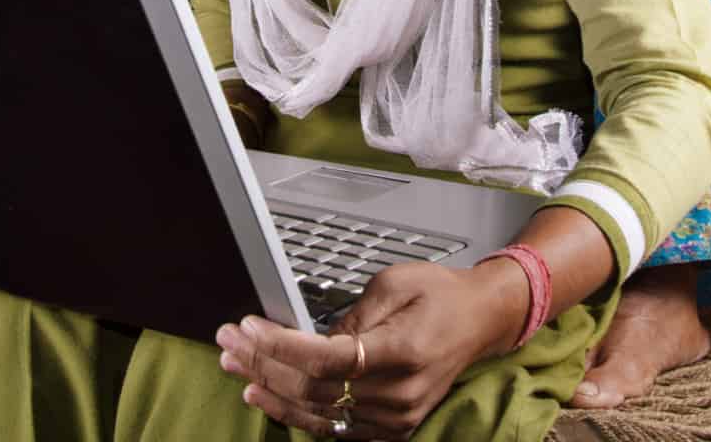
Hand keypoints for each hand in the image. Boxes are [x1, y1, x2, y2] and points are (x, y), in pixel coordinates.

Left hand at [216, 258, 526, 438]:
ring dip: (272, 392)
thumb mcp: (393, 284)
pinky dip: (299, 413)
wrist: (481, 320)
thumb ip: (349, 316)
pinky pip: (336, 428)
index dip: (279, 347)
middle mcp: (401, 393)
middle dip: (263, 364)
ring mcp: (398, 418)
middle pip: (315, 389)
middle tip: (229, 342)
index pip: (326, 360)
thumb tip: (306, 340)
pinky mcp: (394, 427)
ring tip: (237, 370)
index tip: (247, 329)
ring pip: (319, 415)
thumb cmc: (440, 293)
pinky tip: (271, 396)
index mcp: (403, 352)